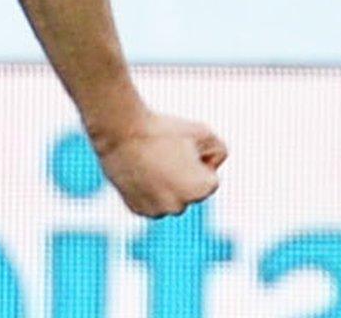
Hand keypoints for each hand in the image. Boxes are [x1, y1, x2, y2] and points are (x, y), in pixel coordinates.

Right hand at [92, 111, 226, 217]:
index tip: (180, 147)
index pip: (211, 178)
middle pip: (190, 190)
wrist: (121, 133)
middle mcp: (180, 207)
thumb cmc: (163, 130)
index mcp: (201, 190)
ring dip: (166, 184)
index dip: (199, 159)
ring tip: (151, 161)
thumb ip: (220, 152)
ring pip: (170, 197)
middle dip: (183, 175)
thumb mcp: (203, 132)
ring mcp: (157, 211)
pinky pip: (151, 201)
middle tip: (164, 153)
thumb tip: (211, 169)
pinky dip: (148, 189)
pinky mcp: (137, 210)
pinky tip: (140, 171)